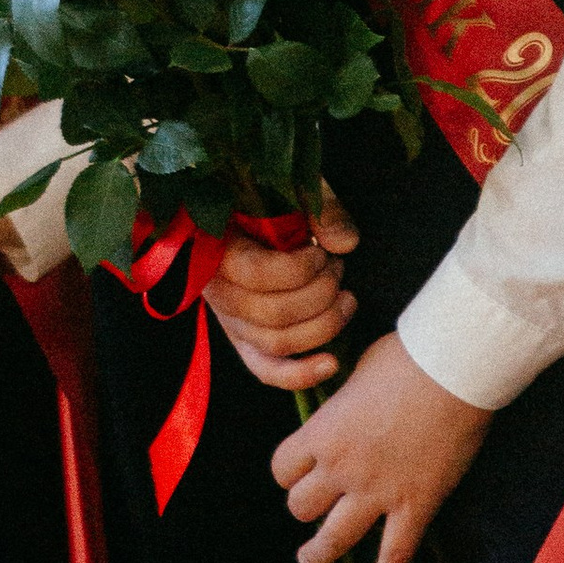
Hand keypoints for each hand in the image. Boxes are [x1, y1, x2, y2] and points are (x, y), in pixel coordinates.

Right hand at [215, 197, 360, 389]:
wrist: (253, 212)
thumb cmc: (274, 197)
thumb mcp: (297, 188)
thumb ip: (322, 208)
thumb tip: (345, 244)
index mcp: (217, 247)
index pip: (256, 274)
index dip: (301, 268)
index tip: (321, 251)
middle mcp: (217, 289)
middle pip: (272, 314)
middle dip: (320, 293)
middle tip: (337, 268)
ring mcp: (229, 319)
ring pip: (276, 342)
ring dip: (323, 323)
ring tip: (346, 298)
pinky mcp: (245, 340)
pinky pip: (266, 369)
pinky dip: (300, 374)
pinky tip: (332, 363)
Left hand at [271, 328, 490, 562]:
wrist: (452, 369)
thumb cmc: (404, 359)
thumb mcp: (356, 372)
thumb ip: (343, 400)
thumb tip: (346, 402)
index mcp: (322, 432)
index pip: (283, 468)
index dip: (287, 475)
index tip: (296, 476)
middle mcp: (341, 468)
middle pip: (300, 506)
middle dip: (304, 509)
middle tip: (313, 510)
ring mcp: (377, 492)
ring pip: (334, 538)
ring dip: (319, 554)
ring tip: (312, 560)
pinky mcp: (416, 505)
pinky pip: (395, 552)